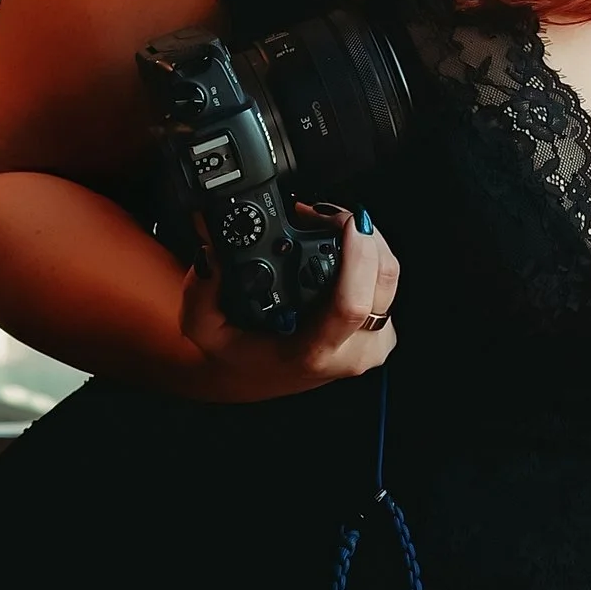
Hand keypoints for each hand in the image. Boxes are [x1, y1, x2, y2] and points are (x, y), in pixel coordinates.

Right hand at [173, 210, 401, 403]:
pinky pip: (387, 280)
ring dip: (363, 238)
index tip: (347, 221)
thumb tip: (211, 257)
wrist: (263, 377)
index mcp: (313, 354)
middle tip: (320, 212)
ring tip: (324, 221)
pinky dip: (367, 253)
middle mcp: (352, 351)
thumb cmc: (242, 352)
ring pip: (389, 275)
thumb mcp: (205, 329)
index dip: (358, 257)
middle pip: (382, 280)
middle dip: (357, 231)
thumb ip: (201, 292)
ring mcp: (374, 342)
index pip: (351, 305)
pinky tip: (341, 241)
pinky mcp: (382, 329)